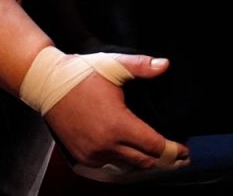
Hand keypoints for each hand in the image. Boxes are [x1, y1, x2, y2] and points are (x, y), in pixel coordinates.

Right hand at [43, 55, 185, 171]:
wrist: (47, 84)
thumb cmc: (81, 74)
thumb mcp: (113, 65)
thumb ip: (141, 66)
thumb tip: (165, 65)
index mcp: (118, 124)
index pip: (154, 146)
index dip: (174, 150)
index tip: (186, 150)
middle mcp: (106, 144)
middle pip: (145, 162)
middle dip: (164, 160)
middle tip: (177, 156)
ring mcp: (93, 153)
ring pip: (128, 166)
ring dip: (143, 162)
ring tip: (156, 155)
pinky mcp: (82, 157)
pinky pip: (109, 165)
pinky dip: (123, 162)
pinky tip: (131, 154)